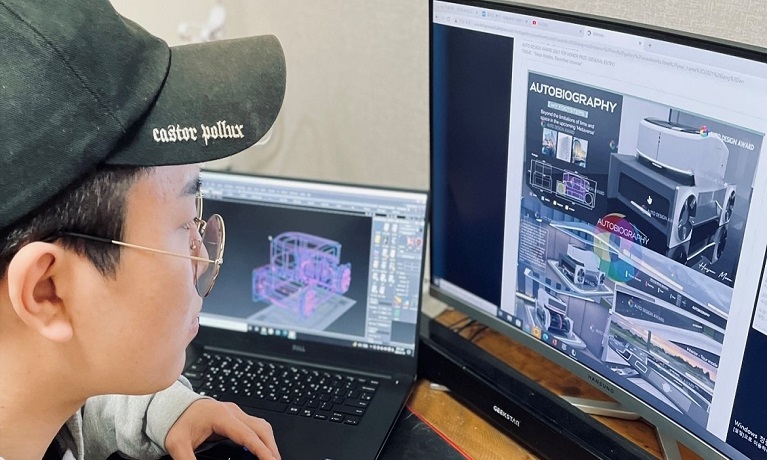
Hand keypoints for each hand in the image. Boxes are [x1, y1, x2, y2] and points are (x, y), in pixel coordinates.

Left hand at [164, 399, 279, 459]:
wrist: (172, 406)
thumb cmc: (176, 422)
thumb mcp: (178, 445)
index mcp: (221, 416)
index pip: (248, 435)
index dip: (261, 450)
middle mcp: (231, 411)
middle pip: (261, 428)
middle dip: (271, 447)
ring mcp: (234, 412)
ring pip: (261, 425)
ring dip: (268, 441)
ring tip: (271, 458)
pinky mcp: (234, 415)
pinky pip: (255, 425)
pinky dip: (261, 438)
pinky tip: (261, 449)